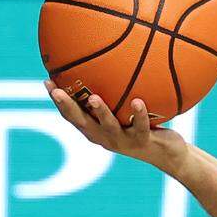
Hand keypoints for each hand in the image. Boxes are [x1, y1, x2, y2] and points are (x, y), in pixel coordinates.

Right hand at [45, 81, 186, 171]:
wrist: (170, 155)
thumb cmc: (146, 128)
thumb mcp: (128, 111)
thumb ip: (116, 94)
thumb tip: (108, 61)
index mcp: (97, 129)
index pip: (72, 116)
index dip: (58, 101)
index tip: (46, 81)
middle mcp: (106, 137)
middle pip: (82, 122)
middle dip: (67, 106)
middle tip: (55, 90)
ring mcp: (124, 141)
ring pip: (109, 127)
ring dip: (100, 112)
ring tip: (93, 97)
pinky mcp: (143, 142)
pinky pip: (141, 126)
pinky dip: (139, 114)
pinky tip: (138, 101)